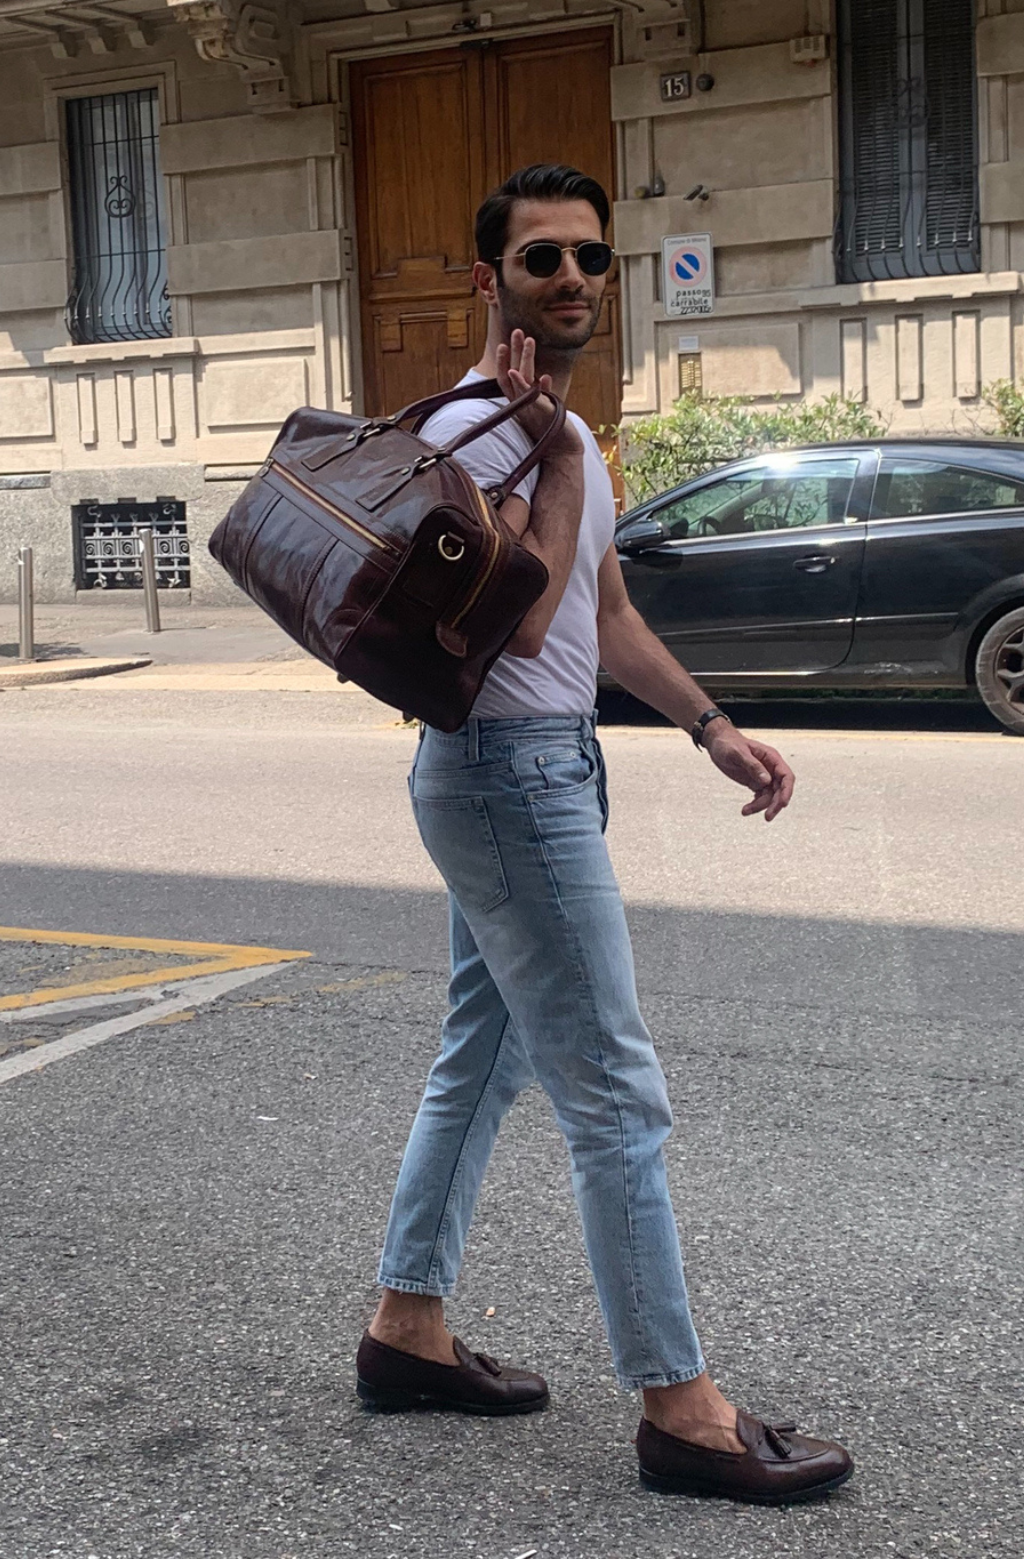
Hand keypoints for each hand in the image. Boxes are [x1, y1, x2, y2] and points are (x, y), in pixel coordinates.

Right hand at [496, 330, 581, 456]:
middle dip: (514, 352)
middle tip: (517, 331)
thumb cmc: (553, 432)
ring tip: (529, 340)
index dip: (503, 362)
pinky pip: (540, 402)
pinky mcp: (545, 417)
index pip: (505, 380)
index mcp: (519, 404)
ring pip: (525, 382)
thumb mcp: (544, 409)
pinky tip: (545, 377)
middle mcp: (523, 406)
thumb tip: (544, 377)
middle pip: (513, 375)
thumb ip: (541, 394)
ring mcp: (533, 410)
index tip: (503, 344)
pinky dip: (541, 390)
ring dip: (526, 360)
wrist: (562, 453)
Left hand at [703, 724, 794, 821]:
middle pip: (780, 789)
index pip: (786, 776)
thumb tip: (766, 780)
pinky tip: (746, 810)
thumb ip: (752, 765)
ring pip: (770, 796)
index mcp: (771, 758)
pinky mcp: (755, 783)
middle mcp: (770, 768)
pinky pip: (760, 797)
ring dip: (760, 806)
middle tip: (767, 817)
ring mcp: (763, 776)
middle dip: (775, 804)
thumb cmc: (728, 744)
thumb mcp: (738, 753)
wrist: (717, 743)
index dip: (787, 791)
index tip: (782, 804)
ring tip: (745, 811)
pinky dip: (755, 805)